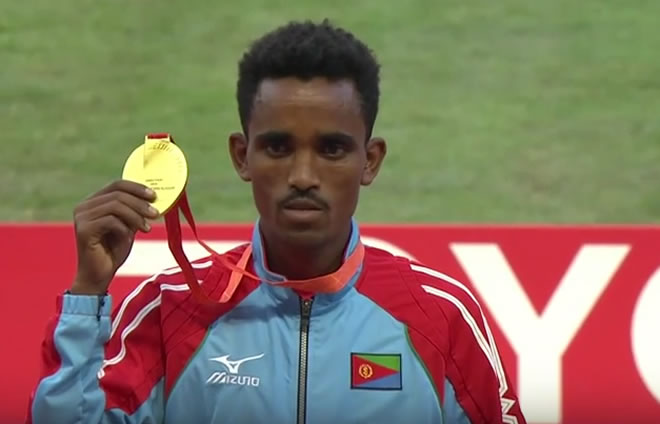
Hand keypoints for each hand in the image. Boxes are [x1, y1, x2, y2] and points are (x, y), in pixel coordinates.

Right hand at [69, 180, 158, 294]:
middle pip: (117, 194)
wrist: (98, 276)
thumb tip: (152, 199)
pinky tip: (129, 238)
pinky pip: (110, 221)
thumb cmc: (113, 251)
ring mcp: (82, 217)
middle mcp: (84, 206)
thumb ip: (134, 212)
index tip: (154, 196)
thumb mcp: (128, 227)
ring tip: (147, 228)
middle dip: (140, 203)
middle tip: (155, 213)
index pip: (117, 185)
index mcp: (94, 202)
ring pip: (115, 206)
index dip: (137, 188)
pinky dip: (124, 228)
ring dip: (135, 216)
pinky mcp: (83, 230)